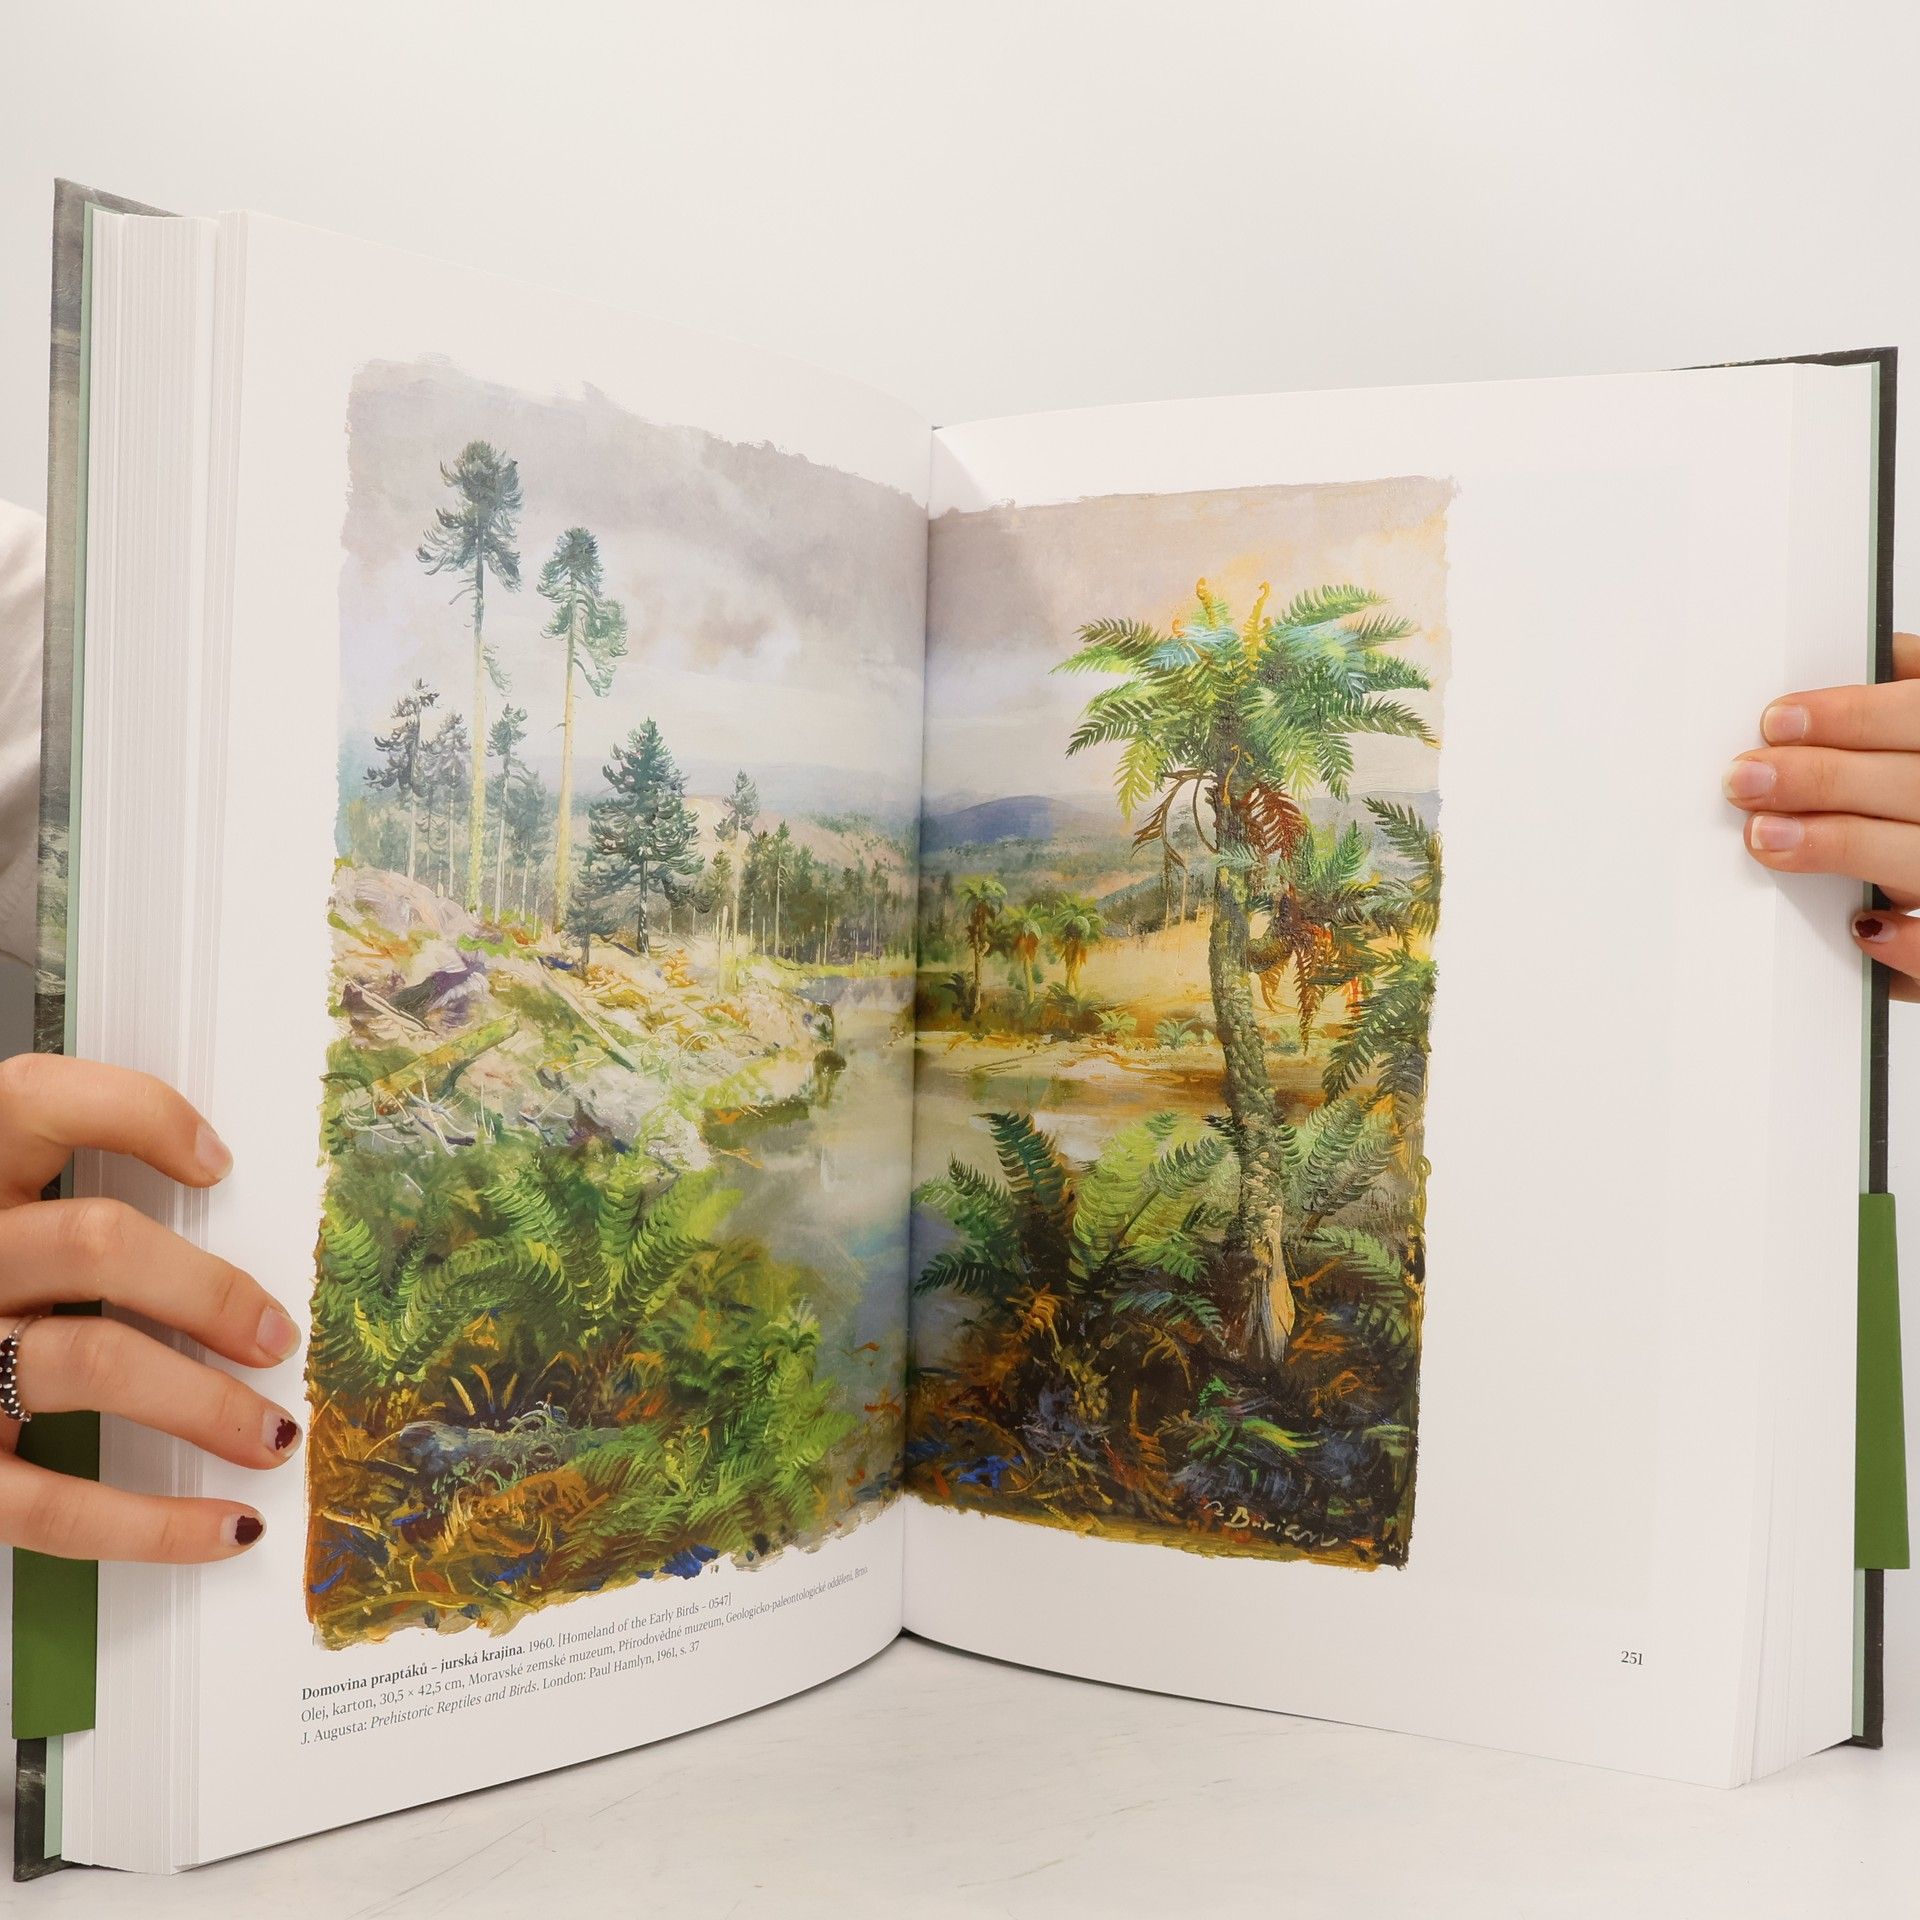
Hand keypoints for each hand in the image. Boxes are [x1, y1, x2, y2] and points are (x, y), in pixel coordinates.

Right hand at [0, 1054, 300, 1560]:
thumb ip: (56, 1200)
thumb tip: (213, 1192)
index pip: (38, 1100)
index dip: (140, 1116)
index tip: (218, 1163)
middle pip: (94, 1243)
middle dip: (207, 1292)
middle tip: (275, 1335)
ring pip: (90, 1362)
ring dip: (205, 1404)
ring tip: (274, 1434)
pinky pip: (52, 1505)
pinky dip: (153, 1526)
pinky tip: (227, 1528)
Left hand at [1726, 632, 1919, 1000]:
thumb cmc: (1912, 777)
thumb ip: (1907, 686)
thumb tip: (1865, 648)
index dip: (1852, 715)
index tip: (1775, 720)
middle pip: (1914, 786)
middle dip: (1824, 779)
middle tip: (1743, 779)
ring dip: (1842, 845)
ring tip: (1764, 836)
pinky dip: (1909, 945)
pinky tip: (1862, 926)